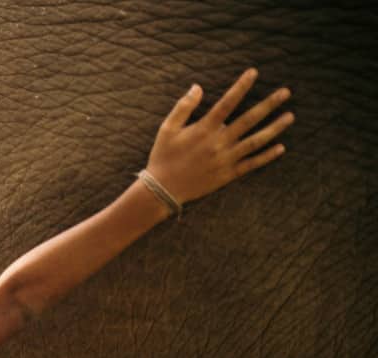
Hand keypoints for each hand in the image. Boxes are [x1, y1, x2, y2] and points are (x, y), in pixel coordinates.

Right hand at [146, 68, 293, 204]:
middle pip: (249, 119)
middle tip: (286, 92)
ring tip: (290, 116)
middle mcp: (219, 142)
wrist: (163, 190)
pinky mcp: (228, 174)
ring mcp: (226, 159)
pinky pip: (251, 164)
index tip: (253, 72)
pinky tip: (281, 147)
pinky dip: (267, 156)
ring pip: (256, 141)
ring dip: (274, 128)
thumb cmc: (163, 156)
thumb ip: (183, 106)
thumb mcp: (167, 128)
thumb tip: (198, 87)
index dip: (241, 86)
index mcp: (204, 129)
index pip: (227, 102)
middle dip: (269, 104)